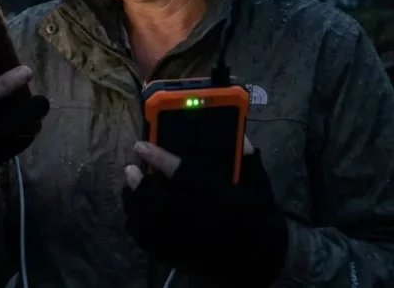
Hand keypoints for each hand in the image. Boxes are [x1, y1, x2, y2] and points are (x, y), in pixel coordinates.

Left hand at [121, 138, 288, 287]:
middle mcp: (204, 222)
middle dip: (141, 184)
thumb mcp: (259, 185)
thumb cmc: (259, 216)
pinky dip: (138, 228)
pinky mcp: (183, 258)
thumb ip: (246, 159)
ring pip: (151, 225)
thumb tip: (238, 133)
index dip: (161, 160)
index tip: (141, 146)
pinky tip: (134, 214)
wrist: (264, 259)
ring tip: (128, 189)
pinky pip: (151, 245)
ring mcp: (191, 244)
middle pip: (161, 202)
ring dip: (135, 205)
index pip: (186, 176)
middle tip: (130, 169)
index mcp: (223, 199)